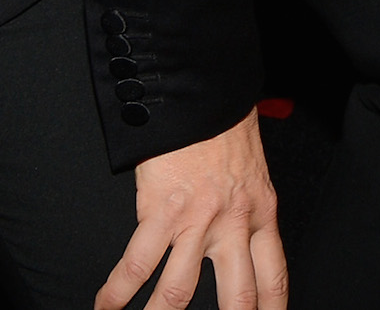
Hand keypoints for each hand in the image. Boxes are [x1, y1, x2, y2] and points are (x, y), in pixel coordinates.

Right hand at [99, 109, 288, 309]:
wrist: (203, 92)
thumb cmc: (226, 123)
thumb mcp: (254, 169)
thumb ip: (248, 205)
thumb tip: (239, 231)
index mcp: (261, 212)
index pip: (273, 276)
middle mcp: (234, 223)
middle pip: (237, 295)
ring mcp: (197, 221)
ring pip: (178, 292)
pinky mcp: (161, 211)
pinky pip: (137, 265)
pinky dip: (116, 293)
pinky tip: (106, 307)